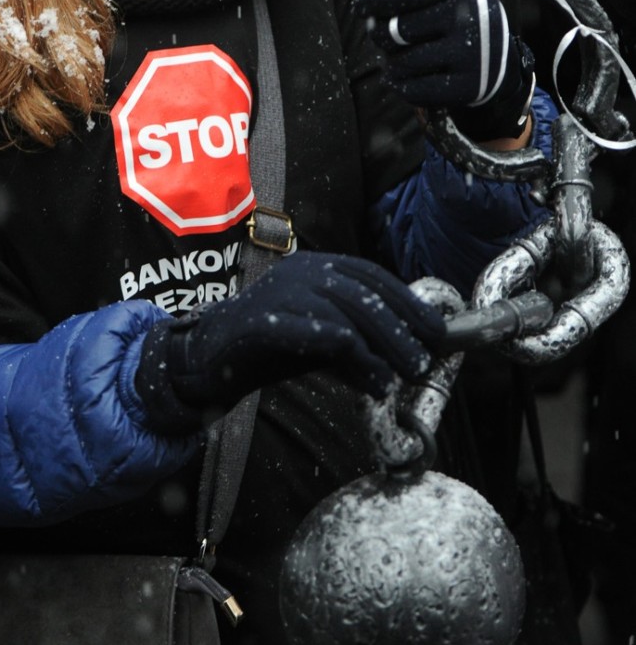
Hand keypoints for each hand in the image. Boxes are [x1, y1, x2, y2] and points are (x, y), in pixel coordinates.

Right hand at [134, 252, 445, 434]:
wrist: (208, 357)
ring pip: (343, 312)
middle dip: (401, 330)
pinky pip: (311, 332)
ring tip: (397, 377)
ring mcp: (279, 292)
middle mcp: (299, 271)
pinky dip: (346, 353)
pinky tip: (368, 375)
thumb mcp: (323, 343)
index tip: (436, 334)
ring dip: (380, 347)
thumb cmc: (270, 347)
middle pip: (363, 294)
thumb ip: (360, 343)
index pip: (373, 276)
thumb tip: (407, 361)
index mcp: (316, 267)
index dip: (409, 304)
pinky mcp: (261, 321)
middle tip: (422, 363)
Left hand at [356, 0, 534, 138]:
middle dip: (381, 33)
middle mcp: (468, 16)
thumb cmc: (458, 15)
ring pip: (402, 62)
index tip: (360, 7)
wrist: (497, 60)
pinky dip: (400, 84)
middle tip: (380, 34)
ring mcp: (470, 54)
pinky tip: (402, 76)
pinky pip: (412, 89)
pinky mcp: (466, 86)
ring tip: (397, 55)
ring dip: (390, 61)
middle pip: (397, 28)